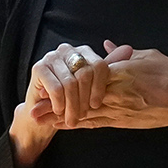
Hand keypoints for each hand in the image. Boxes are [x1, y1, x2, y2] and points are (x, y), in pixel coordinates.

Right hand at [8, 42, 123, 167]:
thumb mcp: (90, 87)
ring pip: (70, 83)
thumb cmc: (69, 98)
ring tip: (71, 118)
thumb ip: (106, 70)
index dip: (99, 88)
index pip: (99, 65)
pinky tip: (59, 111)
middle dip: (84, 99)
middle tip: (82, 116)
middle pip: (85, 74)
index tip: (96, 104)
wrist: (41, 111)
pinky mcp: (38, 68)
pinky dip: (59, 103)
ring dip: (72, 105)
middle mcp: (67, 50)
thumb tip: (128, 49)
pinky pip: (56, 88)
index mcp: (83, 51)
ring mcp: (51, 57)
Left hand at [33, 41, 167, 141]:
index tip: (46, 81)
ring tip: (38, 120)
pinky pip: (96, 124)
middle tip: (30, 107)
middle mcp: (116, 94)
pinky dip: (78, 125)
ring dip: (59, 117)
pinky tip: (63, 127)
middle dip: (53, 104)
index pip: (86, 77)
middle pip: (77, 99)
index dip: (64, 81)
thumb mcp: (149, 55)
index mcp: (121, 74)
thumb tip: (106, 46)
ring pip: (83, 115)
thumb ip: (123, 54)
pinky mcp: (123, 122)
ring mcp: (119, 111)